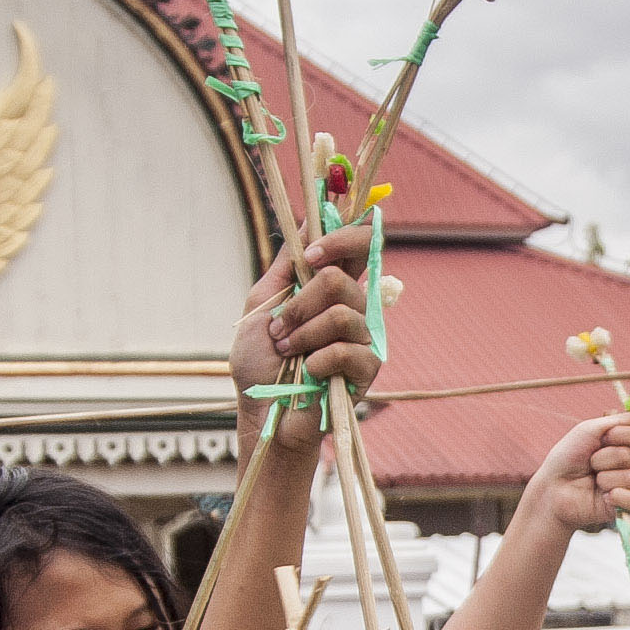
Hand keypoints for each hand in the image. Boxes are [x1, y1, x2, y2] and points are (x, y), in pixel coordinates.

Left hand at [230, 229, 390, 449]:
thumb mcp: (263, 303)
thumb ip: (287, 264)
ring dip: (303, 334)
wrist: (263, 410)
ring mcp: (363, 337)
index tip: (311, 255)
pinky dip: (317, 361)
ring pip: (342, 313)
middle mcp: (354, 307)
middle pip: (340, 278)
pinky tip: (308, 374)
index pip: (359, 246)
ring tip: (287, 353)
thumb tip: (306, 218)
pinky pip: (346, 349)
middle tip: (279, 328)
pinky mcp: (368, 368)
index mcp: (332, 289)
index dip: (342, 238)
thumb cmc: (261, 361)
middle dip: (300, 303)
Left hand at [517, 410, 629, 539]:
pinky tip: (602, 496)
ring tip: (592, 479)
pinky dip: (615, 497)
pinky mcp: (625, 506)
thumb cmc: (569, 456)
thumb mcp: (591, 430)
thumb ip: (623, 420)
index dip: (623, 434)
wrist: (552, 487)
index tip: (604, 437)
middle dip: (606, 457)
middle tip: (591, 461)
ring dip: (604, 477)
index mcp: (627, 442)